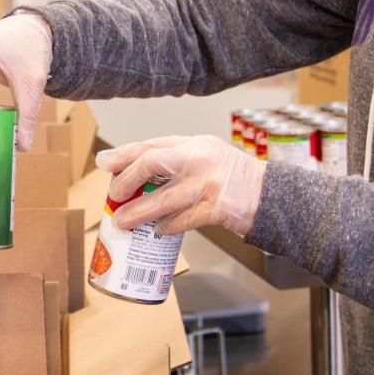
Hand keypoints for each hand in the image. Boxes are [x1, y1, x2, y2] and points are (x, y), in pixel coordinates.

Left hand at [96, 135, 266, 235]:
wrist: (269, 195)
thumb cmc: (232, 177)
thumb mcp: (206, 156)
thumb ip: (176, 159)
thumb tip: (132, 174)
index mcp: (194, 144)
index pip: (151, 144)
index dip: (124, 153)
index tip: (104, 162)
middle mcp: (200, 159)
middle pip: (152, 162)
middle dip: (126, 179)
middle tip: (114, 195)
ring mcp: (208, 184)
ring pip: (162, 198)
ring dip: (138, 212)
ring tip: (122, 222)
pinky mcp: (216, 209)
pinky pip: (181, 220)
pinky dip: (166, 226)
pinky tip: (158, 230)